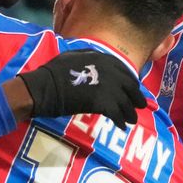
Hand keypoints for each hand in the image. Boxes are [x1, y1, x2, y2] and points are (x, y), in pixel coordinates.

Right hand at [18, 49, 146, 128]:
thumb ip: (87, 57)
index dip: (130, 81)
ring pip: (126, 102)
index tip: (131, 89)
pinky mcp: (104, 104)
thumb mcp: (71, 56)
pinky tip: (120, 126)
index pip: (124, 70)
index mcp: (102, 58)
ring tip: (131, 120)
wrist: (44, 88)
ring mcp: (108, 87)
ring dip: (130, 113)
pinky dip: (120, 121)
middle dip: (136, 97)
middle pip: (130, 86)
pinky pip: (118, 115)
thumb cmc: (52, 72)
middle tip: (139, 106)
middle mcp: (110, 71)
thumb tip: (95, 59)